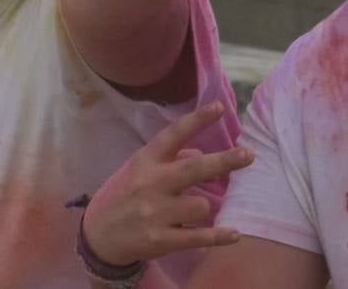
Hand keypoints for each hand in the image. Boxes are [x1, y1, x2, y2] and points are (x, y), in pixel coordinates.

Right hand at [82, 101, 251, 266]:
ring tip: (193, 211)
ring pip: (201, 205)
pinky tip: (234, 234)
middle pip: (193, 168)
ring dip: (206, 207)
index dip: (197, 120)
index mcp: (145, 161)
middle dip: (224, 161)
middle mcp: (150, 183)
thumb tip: (201, 152)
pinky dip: (219, 236)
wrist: (98, 235)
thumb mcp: (138, 170)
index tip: (219, 107)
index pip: (172, 135)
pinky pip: (198, 236)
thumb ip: (169, 159)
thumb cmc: (123, 196)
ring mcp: (155, 212)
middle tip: (249, 154)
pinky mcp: (161, 239)